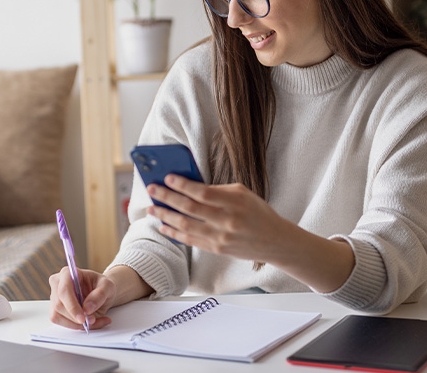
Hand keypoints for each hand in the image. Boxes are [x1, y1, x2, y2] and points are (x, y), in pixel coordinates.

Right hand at [47, 267, 115, 329]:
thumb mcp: (108, 286)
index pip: (64, 290)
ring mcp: (54, 298)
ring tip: (95, 320)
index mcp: (67, 273)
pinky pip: (61, 323)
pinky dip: (76, 327)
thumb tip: (87, 308)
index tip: (83, 318)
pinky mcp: (55, 310)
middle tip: (93, 320)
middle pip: (59, 305)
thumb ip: (100, 294)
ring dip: (76, 324)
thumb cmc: (102, 286)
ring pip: (57, 316)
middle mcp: (57, 284)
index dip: (72, 306)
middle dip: (75, 317)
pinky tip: (89, 323)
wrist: (101, 293)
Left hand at [146, 174, 295, 262]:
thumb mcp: (243, 194)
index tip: (168, 178)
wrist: (274, 241)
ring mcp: (221, 237)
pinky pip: (190, 240)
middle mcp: (227, 220)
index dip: (183, 185)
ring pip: (186, 226)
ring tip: (152, 208)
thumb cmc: (257, 212)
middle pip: (190, 209)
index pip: (203, 193)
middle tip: (152, 189)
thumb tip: (188, 186)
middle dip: (167, 198)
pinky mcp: (217, 249)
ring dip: (165, 216)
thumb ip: (218, 191)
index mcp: (236, 202)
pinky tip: (163, 226)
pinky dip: (174, 233)